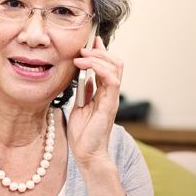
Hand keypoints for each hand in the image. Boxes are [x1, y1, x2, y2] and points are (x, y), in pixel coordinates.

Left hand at [67, 36, 122, 168]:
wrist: (87, 154)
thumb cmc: (83, 133)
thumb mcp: (80, 106)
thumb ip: (86, 92)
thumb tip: (86, 77)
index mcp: (104, 93)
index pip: (108, 66)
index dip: (102, 52)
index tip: (91, 41)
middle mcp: (110, 94)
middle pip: (115, 63)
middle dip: (100, 51)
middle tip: (83, 48)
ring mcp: (111, 99)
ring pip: (115, 68)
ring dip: (97, 58)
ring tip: (81, 56)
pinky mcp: (109, 105)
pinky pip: (112, 81)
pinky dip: (100, 69)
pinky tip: (85, 67)